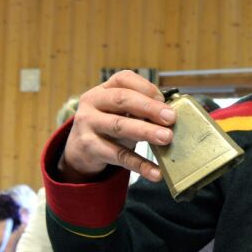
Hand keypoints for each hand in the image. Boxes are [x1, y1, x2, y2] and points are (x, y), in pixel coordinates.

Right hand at [59, 71, 176, 182]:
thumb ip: (140, 110)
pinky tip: (156, 172)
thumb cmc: (109, 125)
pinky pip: (118, 156)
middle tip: (171, 118)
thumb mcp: (120, 113)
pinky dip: (140, 165)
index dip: (147, 88)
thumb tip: (172, 115)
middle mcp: (92, 103)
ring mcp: (88, 125)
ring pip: (119, 126)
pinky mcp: (89, 148)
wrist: (80, 149)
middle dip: (149, 108)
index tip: (165, 99)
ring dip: (145, 132)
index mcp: (103, 89)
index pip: (124, 79)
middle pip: (122, 100)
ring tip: (167, 138)